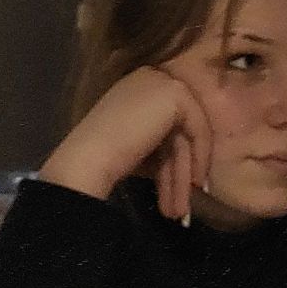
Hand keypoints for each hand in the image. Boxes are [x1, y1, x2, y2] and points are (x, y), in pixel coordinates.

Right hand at [38, 66, 212, 220]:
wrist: (88, 158)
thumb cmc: (104, 159)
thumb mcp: (139, 146)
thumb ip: (160, 143)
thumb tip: (187, 164)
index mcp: (138, 86)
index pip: (167, 123)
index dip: (174, 160)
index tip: (175, 191)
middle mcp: (151, 77)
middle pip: (178, 130)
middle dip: (179, 172)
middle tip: (178, 208)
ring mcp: (163, 82)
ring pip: (187, 133)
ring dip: (184, 174)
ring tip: (179, 210)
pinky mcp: (174, 93)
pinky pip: (197, 128)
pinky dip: (198, 157)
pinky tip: (192, 184)